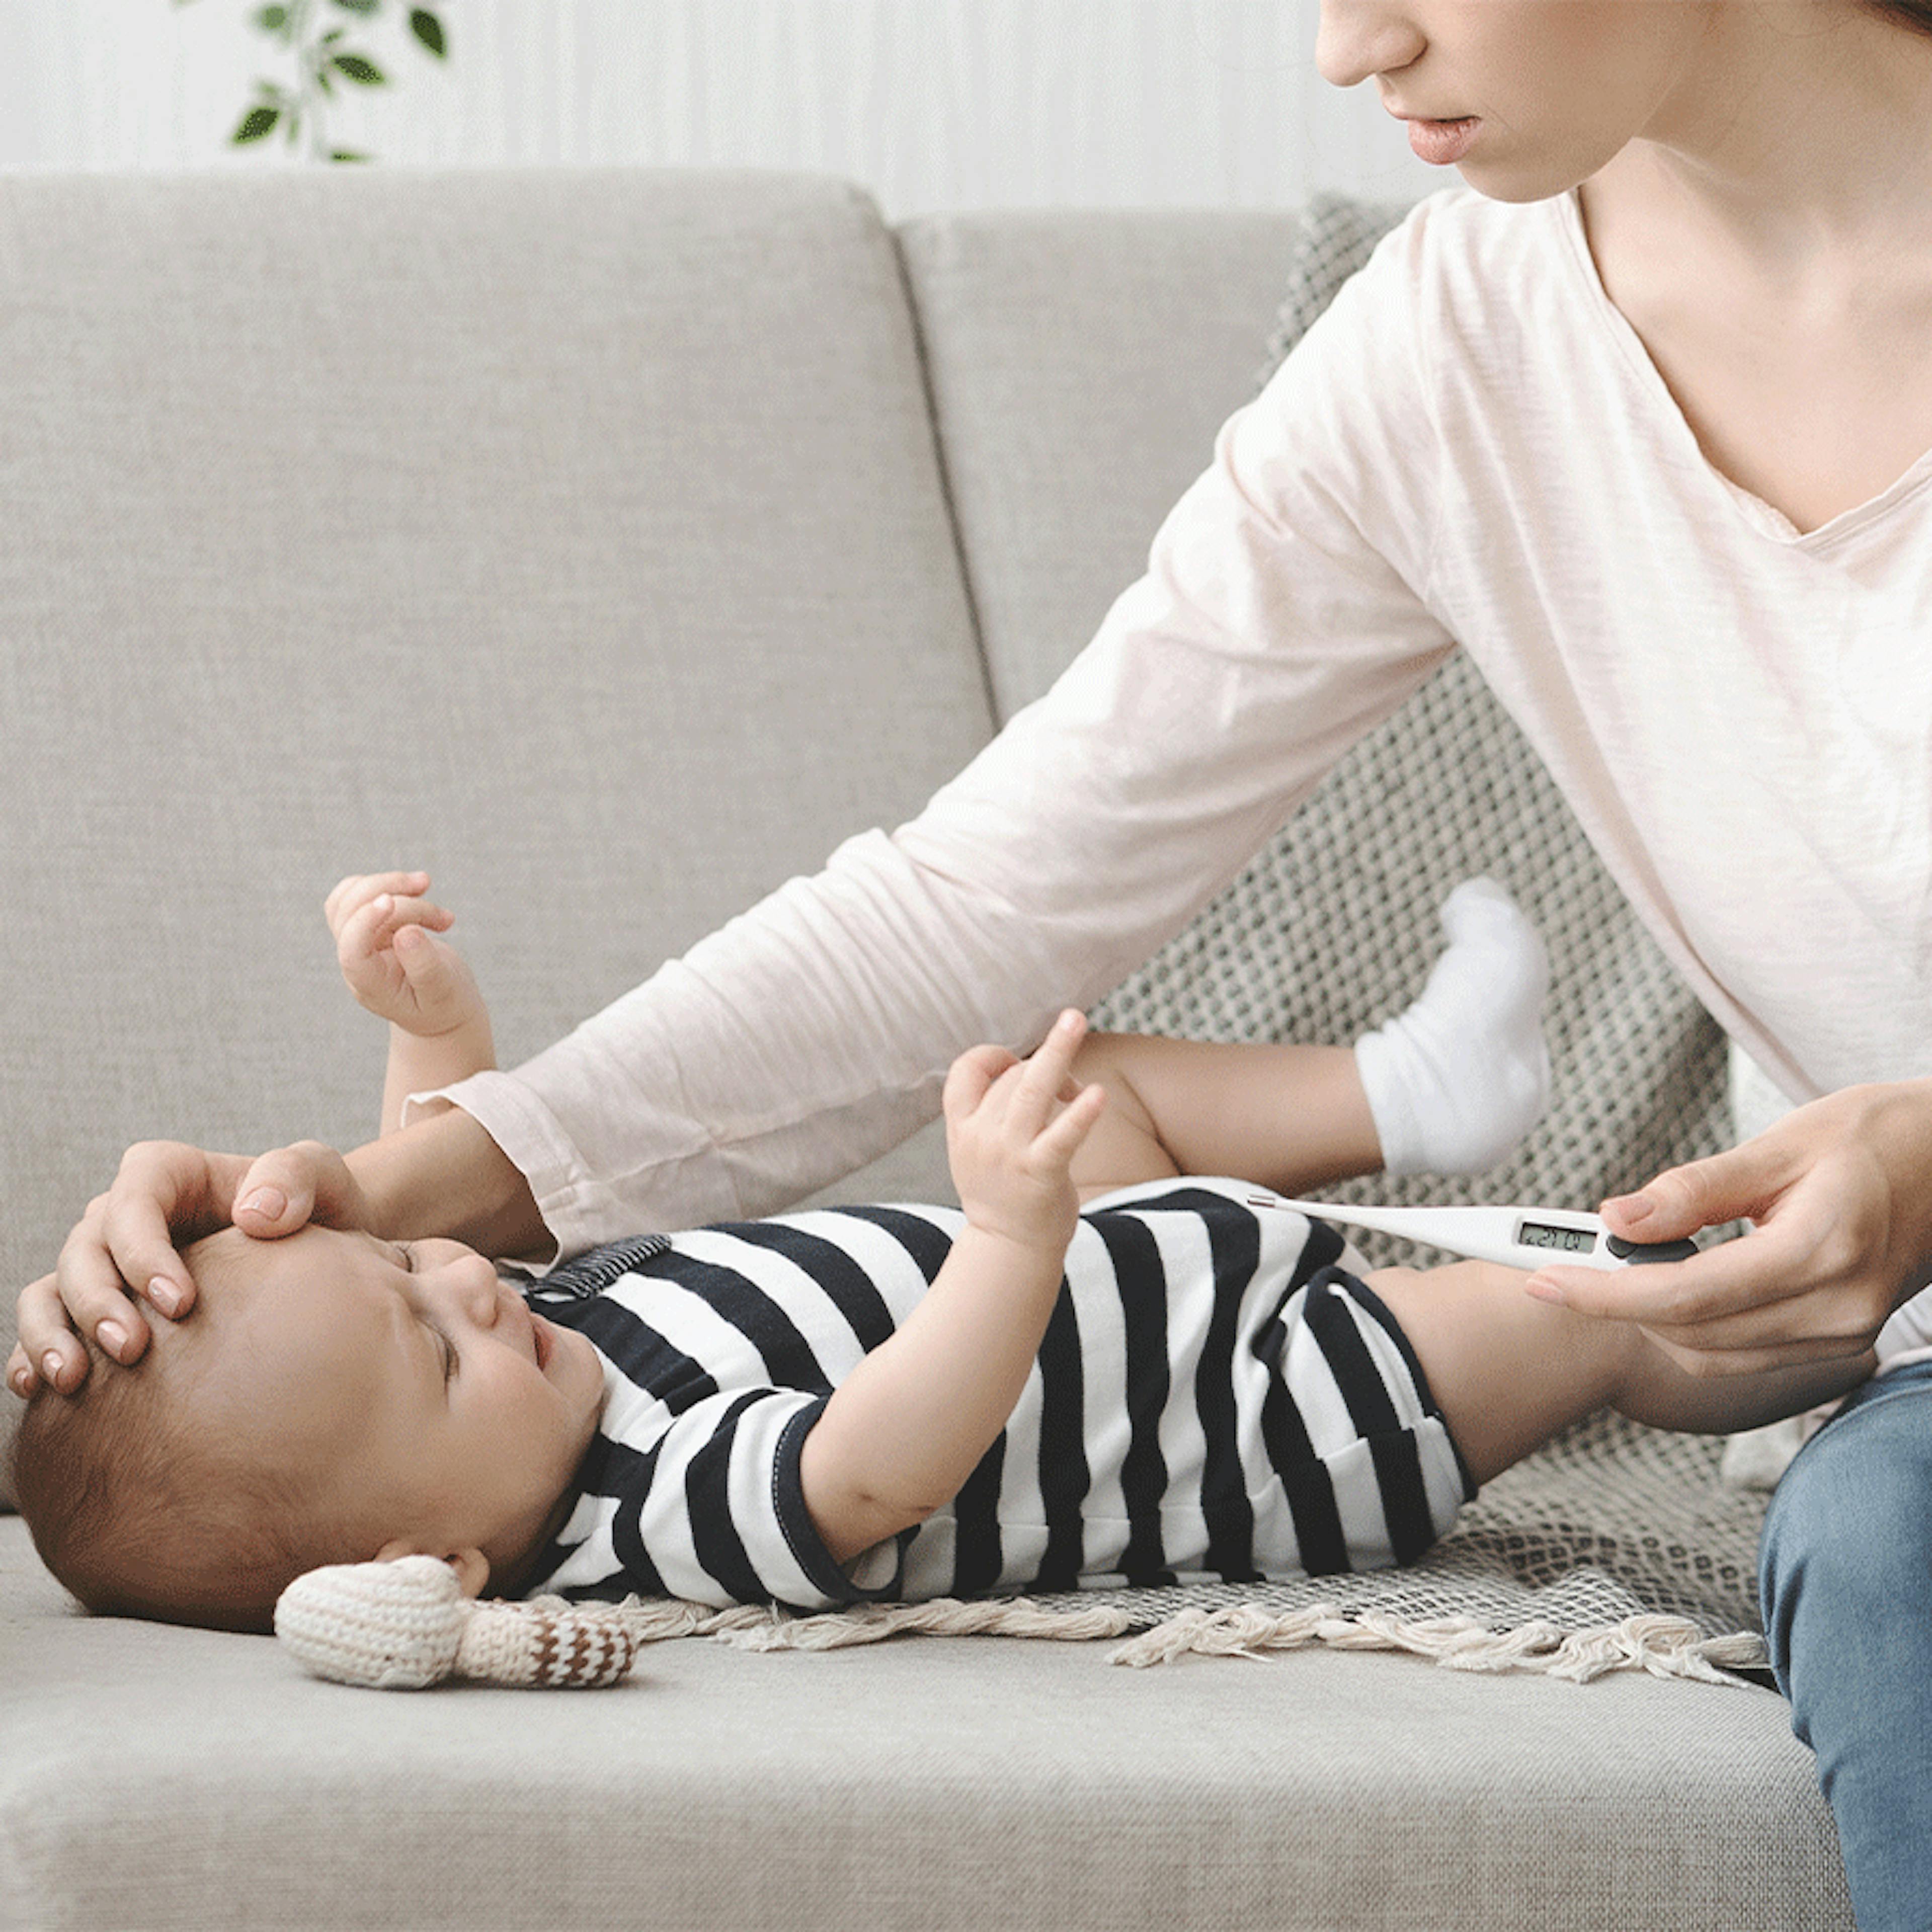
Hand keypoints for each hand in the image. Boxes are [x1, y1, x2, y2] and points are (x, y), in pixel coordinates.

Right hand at [8, 1139, 373, 1398]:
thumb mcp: (325, 1180)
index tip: (180, 1303)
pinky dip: (35, 1352)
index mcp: (170, 1174)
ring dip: (53, 1333)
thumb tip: (253, 1214)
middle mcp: (126, 1216)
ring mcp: (109, 1263)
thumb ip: (298, 1175)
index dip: (143, 1249)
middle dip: (99, 1301)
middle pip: (86, 1250)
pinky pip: (49, 1324)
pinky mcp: (103, 1307)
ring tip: (72, 1381)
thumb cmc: (320, 1211)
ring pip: (53, 1289)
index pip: (134, 1198)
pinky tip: (39, 1390)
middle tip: (133, 1351)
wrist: (321, 1258)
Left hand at [325, 870, 482, 1039]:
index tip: (391, 900)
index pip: (351, 950)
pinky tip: (414, 890)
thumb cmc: (445, 1004)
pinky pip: (357, 894)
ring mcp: (358, 942)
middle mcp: (357, 962)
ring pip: (351, 897)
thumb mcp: (443, 992)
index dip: (364, 920)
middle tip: (429, 890)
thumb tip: (406, 932)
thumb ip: (425, 967)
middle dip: (392, 893)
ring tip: (425, 885)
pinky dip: (386, 883)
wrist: (443, 1006)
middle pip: (349, 913)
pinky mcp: (368, 928)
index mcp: (371, 985)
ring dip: (390, 883)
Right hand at [943, 1010, 1107, 1254]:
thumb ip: (991, 1111)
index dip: (994, 1054)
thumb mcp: (977, 1148)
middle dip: (1048, 1065)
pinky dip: (1080, 1114)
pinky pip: (1061, 1136)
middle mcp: (981, 1137)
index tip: (1018, 1064)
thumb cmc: (1003, 1191)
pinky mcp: (1041, 1173)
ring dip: (1058, 1052)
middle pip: (1013, 1077)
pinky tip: (1098, 1096)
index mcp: (962, 1128)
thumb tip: (1029, 1066)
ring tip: (1077, 1019)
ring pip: (1032, 1089)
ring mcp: (1010, 1154)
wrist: (1007, 1251)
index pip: (966, 1070)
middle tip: (1075, 1027)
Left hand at [1523, 1080, 1931, 1376]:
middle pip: (1691, 1332)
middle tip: (1556, 1262)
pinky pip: (1742, 1354)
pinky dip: (1690, 1328)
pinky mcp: (1838, 1340)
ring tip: (1607, 1269)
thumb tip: (1614, 1220)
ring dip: (1647, 1320)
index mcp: (1821, 1252)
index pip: (1684, 1294)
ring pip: (1711, 1354)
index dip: (1603, 1291)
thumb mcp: (1782, 1144)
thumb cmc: (1876, 1139)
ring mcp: (1842, 1334)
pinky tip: (1663, 1286)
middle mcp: (1836, 1309)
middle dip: (1613, 1303)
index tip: (1539, 1277)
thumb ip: (1694, 1189)